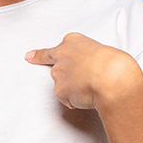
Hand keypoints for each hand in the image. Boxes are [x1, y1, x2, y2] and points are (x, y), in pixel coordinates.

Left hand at [25, 32, 142, 110]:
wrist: (112, 77)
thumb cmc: (114, 64)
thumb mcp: (102, 52)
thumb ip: (88, 58)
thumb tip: (88, 71)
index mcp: (73, 41)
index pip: (52, 48)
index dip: (38, 55)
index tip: (28, 56)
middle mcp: (61, 55)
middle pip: (57, 69)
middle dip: (65, 77)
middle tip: (78, 82)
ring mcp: (58, 73)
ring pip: (64, 85)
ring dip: (75, 89)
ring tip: (93, 87)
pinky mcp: (60, 90)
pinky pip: (68, 99)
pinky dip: (77, 101)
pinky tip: (88, 95)